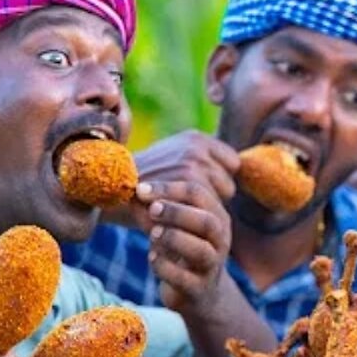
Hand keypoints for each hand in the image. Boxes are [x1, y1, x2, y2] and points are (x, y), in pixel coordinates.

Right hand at [106, 131, 239, 229]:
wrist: (112, 193)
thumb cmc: (147, 183)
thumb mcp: (174, 161)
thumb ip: (204, 161)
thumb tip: (244, 166)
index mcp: (196, 139)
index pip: (233, 164)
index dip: (217, 180)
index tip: (193, 187)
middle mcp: (196, 148)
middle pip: (229, 184)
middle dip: (213, 195)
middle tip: (180, 198)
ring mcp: (192, 165)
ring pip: (222, 198)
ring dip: (204, 207)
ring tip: (176, 205)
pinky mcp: (187, 185)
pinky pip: (211, 208)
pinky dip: (198, 217)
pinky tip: (177, 215)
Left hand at [136, 180, 231, 314]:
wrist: (197, 292)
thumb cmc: (180, 250)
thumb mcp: (172, 225)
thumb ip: (156, 207)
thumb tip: (129, 188)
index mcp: (215, 217)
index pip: (199, 194)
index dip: (169, 189)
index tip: (141, 189)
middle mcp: (220, 240)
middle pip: (207, 221)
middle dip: (177, 212)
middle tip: (151, 209)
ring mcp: (212, 266)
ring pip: (201, 250)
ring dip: (173, 239)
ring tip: (152, 235)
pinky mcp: (199, 289)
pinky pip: (184, 278)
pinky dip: (164, 267)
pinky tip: (152, 258)